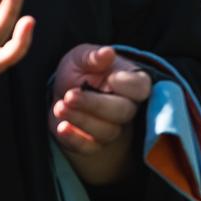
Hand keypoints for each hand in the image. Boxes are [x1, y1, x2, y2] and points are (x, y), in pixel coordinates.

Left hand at [49, 45, 152, 186]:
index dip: (128, 85)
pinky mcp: (94, 143)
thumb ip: (93, 56)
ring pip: (107, 131)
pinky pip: (90, 147)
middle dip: (94, 104)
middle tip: (69, 95)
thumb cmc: (80, 71)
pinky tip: (61, 127)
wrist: (61, 93)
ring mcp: (113, 128)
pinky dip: (75, 139)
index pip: (141, 88)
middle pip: (123, 112)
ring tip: (59, 107)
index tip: (109, 78)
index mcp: (131, 83)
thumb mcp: (81, 57)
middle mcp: (127, 107)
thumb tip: (107, 52)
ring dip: (81, 119)